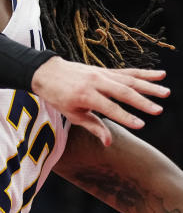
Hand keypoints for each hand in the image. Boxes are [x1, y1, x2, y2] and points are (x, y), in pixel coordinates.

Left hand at [31, 56, 169, 145]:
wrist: (47, 72)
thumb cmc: (58, 96)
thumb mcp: (71, 114)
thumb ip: (93, 126)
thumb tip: (109, 142)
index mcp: (84, 95)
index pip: (108, 108)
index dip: (124, 117)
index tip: (140, 125)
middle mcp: (94, 82)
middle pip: (122, 92)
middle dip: (141, 102)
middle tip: (158, 110)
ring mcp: (101, 74)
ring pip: (129, 79)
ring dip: (149, 86)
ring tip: (166, 93)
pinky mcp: (105, 70)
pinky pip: (127, 72)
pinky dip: (144, 73)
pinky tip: (160, 75)